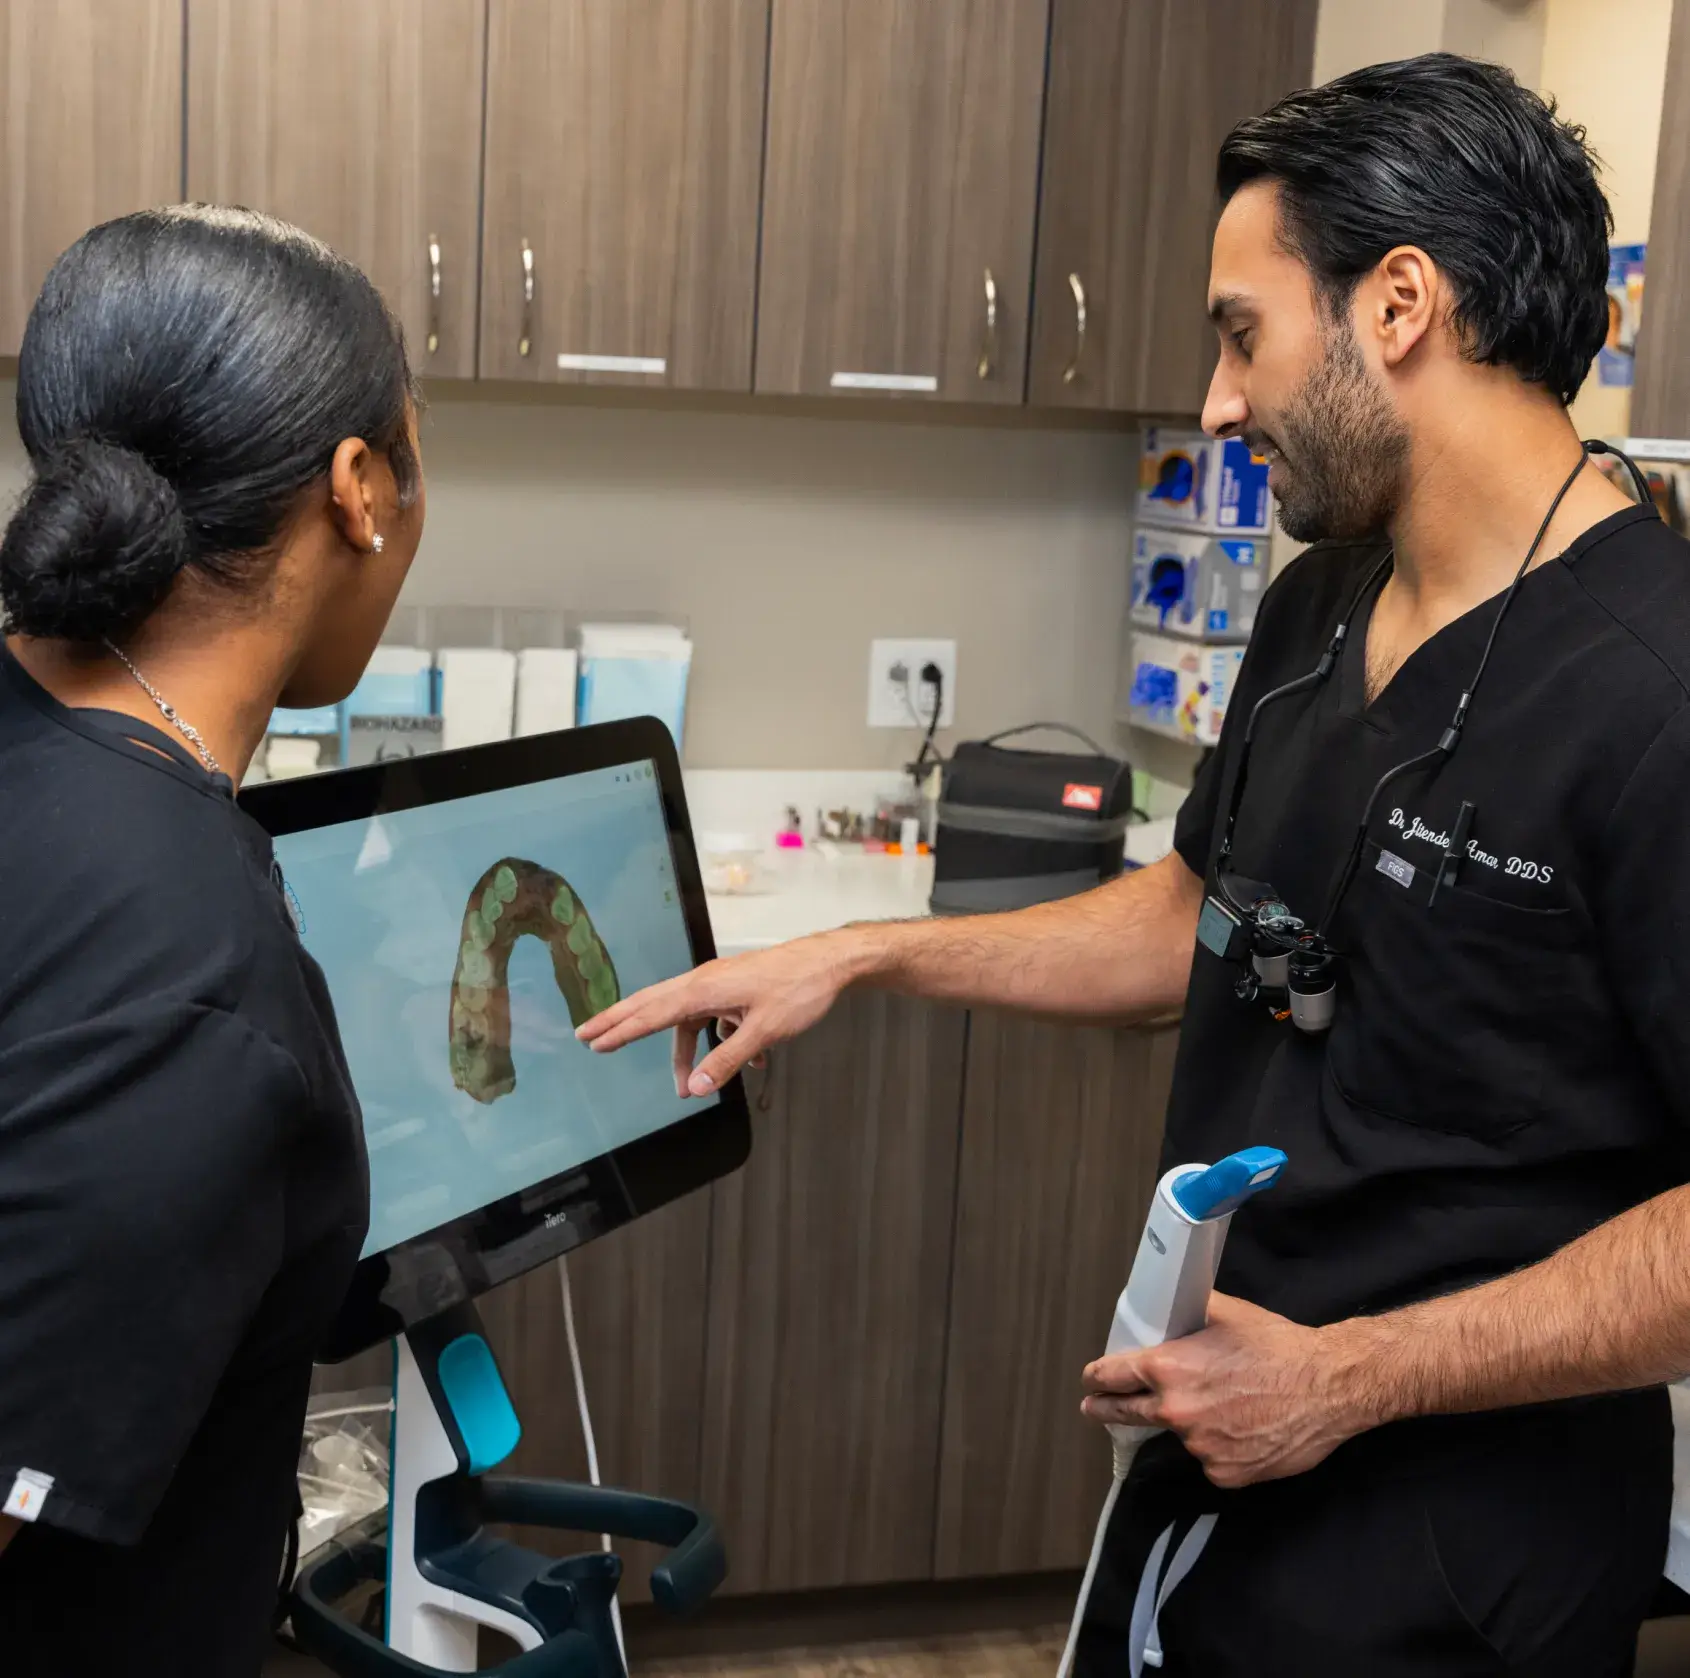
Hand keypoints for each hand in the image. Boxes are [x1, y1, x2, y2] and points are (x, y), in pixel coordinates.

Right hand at [575, 930, 866, 1096]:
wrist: (830, 962)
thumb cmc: (799, 990)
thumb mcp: (763, 1031)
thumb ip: (727, 1061)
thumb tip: (694, 1088)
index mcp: (704, 988)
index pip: (652, 1014)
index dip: (620, 1030)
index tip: (592, 1042)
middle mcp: (705, 982)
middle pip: (654, 1005)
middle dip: (622, 1023)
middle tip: (587, 1036)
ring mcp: (721, 984)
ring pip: (688, 1019)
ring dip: (686, 1053)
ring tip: (684, 1086)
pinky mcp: (738, 990)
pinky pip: (718, 1019)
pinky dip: (724, 1042)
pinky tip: (755, 1062)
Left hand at [1080, 1293, 1375, 1488]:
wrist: (1327, 1387)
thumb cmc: (1277, 1347)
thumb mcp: (1224, 1313)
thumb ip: (1187, 1312)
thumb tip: (1169, 1303)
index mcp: (1168, 1369)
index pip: (1112, 1377)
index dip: (1096, 1379)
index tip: (1089, 1383)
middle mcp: (1177, 1411)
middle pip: (1125, 1414)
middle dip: (1107, 1410)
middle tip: (1094, 1409)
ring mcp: (1200, 1447)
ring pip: (1181, 1435)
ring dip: (1188, 1424)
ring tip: (1225, 1407)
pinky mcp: (1225, 1474)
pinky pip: (1210, 1458)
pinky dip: (1220, 1447)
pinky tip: (1243, 1429)